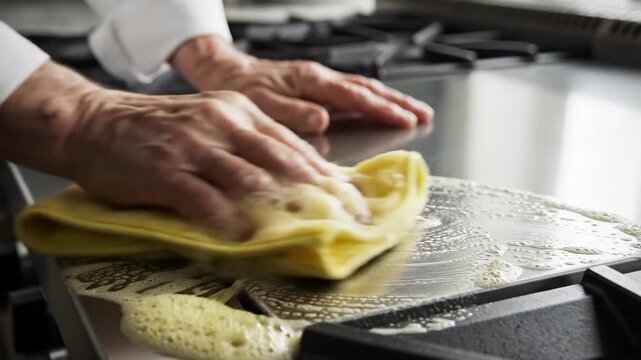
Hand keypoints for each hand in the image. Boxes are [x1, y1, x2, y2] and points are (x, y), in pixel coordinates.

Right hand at [0, 62, 337, 228]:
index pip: (294, 144)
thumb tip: (292, 181)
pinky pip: (205, 199)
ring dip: (282, 207)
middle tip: (344, 217)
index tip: (350, 197)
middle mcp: (222, 124)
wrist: (96, 123)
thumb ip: (250, 147)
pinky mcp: (166, 171)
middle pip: (283, 160)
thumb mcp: (212, 123)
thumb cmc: (159, 128)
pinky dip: (227, 220)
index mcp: (239, 111)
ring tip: (308, 228)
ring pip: (249, 178)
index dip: (327, 173)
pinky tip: (244, 237)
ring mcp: (194, 147)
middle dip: (320, 193)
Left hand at [171, 35, 433, 133]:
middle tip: (424, 115)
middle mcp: (320, 77)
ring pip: (363, 88)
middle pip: (368, 88)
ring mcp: (321, 80)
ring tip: (414, 111)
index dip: (382, 109)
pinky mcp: (317, 86)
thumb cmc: (243, 90)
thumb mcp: (262, 103)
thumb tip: (323, 120)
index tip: (405, 120)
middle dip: (398, 102)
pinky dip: (373, 100)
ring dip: (391, 100)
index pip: (355, 96)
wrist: (228, 72)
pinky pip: (353, 92)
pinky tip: (382, 107)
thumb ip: (292, 112)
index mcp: (311, 80)